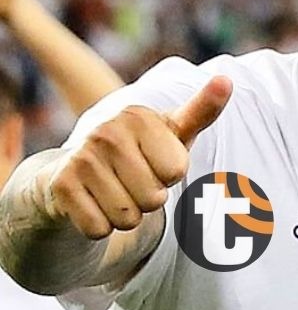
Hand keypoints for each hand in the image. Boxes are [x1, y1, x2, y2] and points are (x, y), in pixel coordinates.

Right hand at [40, 77, 232, 238]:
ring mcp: (80, 158)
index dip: (170, 176)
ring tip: (117, 193)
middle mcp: (107, 132)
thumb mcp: (174, 133)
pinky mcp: (60, 187)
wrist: (80, 172)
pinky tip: (94, 205)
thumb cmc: (143, 151)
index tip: (155, 162)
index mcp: (140, 116)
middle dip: (149, 199)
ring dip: (127, 216)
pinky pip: (99, 230)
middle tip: (134, 182)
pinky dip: (102, 227)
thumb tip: (225, 80)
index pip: (177, 171)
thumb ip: (202, 111)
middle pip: (154, 198)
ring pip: (127, 217)